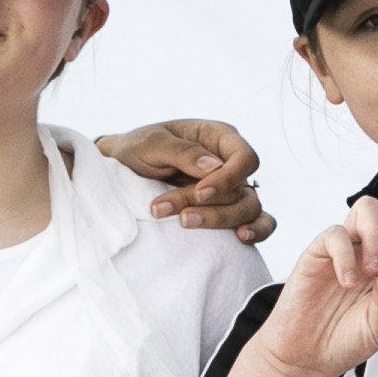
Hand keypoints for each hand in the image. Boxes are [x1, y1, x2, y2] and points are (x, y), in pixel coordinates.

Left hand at [95, 118, 269, 241]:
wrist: (121, 172)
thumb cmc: (137, 149)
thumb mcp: (151, 143)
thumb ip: (182, 151)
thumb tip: (214, 168)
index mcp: (218, 138)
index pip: (244, 158)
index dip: (228, 178)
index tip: (200, 192)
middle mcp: (230, 163)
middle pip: (244, 190)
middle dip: (212, 206)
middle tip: (180, 215)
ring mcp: (230, 189)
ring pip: (247, 209)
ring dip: (219, 220)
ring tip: (184, 223)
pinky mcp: (226, 210)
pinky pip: (256, 222)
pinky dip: (256, 231)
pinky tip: (239, 238)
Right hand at [252, 118, 377, 376]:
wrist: (306, 354)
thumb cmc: (345, 341)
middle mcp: (377, 248)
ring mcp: (349, 245)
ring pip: (369, 209)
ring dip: (375, 235)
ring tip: (369, 271)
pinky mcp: (320, 249)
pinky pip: (338, 234)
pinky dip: (346, 256)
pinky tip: (347, 279)